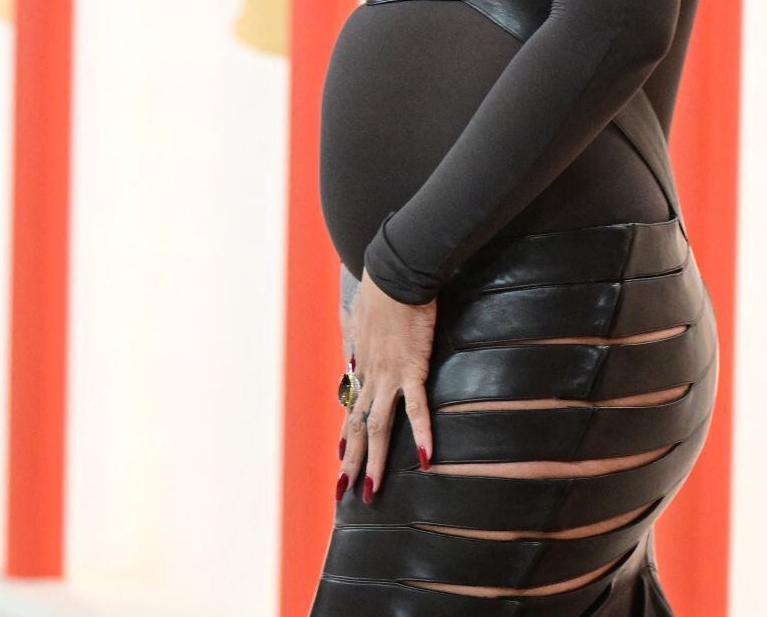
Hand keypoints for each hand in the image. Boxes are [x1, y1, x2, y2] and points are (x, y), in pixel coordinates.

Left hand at [338, 265, 436, 502]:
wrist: (396, 273)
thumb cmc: (384, 287)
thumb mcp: (363, 314)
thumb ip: (359, 333)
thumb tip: (354, 346)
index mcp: (362, 362)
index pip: (351, 405)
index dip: (346, 433)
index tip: (339, 456)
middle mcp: (370, 374)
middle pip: (357, 424)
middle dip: (350, 461)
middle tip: (344, 493)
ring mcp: (389, 374)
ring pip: (378, 426)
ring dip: (374, 461)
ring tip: (371, 491)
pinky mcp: (412, 368)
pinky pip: (416, 408)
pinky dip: (421, 434)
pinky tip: (427, 459)